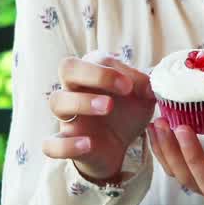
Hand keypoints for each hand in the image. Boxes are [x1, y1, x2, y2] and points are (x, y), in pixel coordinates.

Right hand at [42, 51, 155, 182]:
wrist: (120, 146)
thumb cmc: (127, 112)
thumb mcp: (144, 97)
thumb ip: (149, 85)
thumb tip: (153, 83)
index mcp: (95, 72)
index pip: (94, 58)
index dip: (114, 68)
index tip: (133, 85)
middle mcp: (76, 89)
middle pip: (67, 67)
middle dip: (93, 73)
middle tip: (122, 89)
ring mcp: (68, 116)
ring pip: (57, 101)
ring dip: (82, 102)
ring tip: (107, 108)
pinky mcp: (65, 142)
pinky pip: (50, 144)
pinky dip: (66, 144)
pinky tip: (88, 143)